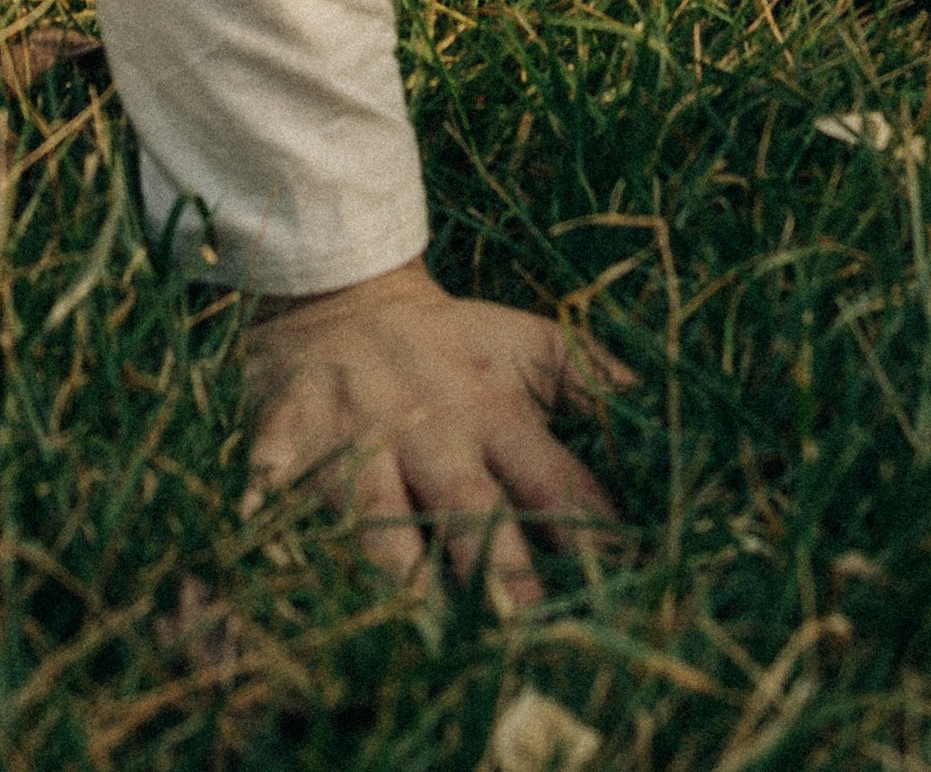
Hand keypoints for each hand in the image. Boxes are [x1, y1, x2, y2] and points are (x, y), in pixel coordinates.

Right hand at [244, 255, 628, 605]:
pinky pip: (266, 497)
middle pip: (469, 512)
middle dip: (499, 575)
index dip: (591, 532)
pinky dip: (262, 536)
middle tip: (529, 636)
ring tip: (423, 636)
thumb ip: (597, 382)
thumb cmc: (450, 339)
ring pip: (376, 524)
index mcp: (494, 410)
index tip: (623, 586)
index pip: (554, 480)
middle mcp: (428, 431)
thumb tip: (668, 417)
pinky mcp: (281, 444)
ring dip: (398, 580)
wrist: (343, 294)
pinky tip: (267, 586)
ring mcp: (352, 442)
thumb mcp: (532, 344)